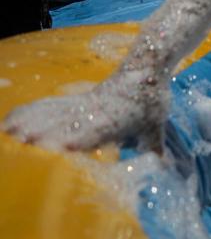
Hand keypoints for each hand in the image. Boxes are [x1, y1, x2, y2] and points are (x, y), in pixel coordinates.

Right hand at [3, 68, 169, 151]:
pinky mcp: (76, 98)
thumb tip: (166, 169)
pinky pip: (50, 104)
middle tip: (19, 141)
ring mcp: (83, 103)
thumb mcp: (155, 128)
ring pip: (52, 112)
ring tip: (7, 131)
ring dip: (29, 122)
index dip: (75, 138)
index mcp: (114, 120)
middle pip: (64, 122)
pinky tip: (12, 117)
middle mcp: (94, 111)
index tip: (58, 146)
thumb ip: (154, 150)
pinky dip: (31, 110)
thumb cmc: (151, 101)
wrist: (146, 68)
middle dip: (42, 132)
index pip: (92, 131)